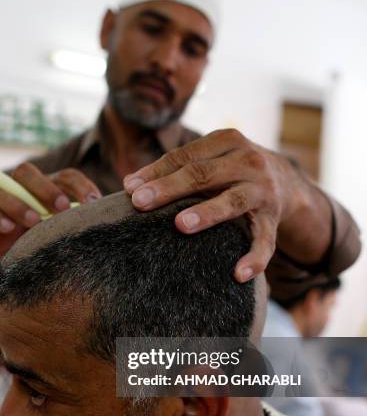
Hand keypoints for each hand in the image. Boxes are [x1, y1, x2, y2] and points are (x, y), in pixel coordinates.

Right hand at [0, 163, 101, 261]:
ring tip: (35, 222)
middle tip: (60, 209)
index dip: (77, 184)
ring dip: (17, 203)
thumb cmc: (55, 252)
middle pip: (24, 171)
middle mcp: (22, 190)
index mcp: (50, 189)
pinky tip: (9, 228)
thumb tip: (103, 210)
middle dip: (44, 188)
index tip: (91, 203)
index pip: (65, 176)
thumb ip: (83, 220)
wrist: (31, 280)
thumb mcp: (71, 235)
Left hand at [123, 129, 317, 282]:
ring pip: (233, 202)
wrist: (285, 180)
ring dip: (207, 213)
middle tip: (140, 203)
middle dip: (170, 188)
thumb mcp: (210, 158)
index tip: (130, 188)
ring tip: (181, 225)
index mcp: (228, 141)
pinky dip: (254, 259)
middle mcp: (249, 162)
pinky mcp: (272, 220)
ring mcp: (263, 192)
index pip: (186, 156)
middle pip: (204, 175)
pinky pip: (265, 242)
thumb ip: (175, 167)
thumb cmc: (231, 169)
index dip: (156, 172)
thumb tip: (129, 185)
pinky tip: (238, 274)